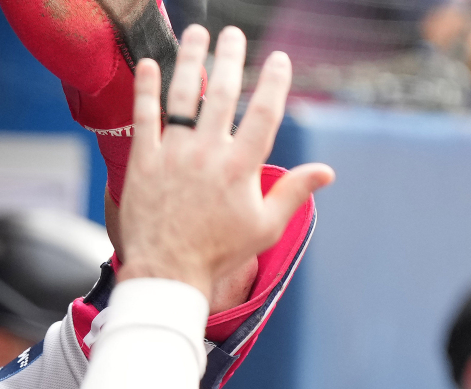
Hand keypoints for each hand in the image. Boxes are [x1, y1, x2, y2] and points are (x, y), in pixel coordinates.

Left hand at [116, 26, 333, 300]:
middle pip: (222, 93)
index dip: (274, 82)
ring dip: (190, 60)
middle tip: (234, 34)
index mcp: (241, 167)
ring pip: (183, 96)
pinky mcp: (143, 162)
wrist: (167, 274)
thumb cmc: (218, 254)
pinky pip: (144, 118)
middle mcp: (208, 153)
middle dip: (230, 58)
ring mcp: (173, 155)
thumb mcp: (265, 227)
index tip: (279, 59)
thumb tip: (327, 171)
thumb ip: (294, 192)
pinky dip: (146, 89)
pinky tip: (150, 64)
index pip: (264, 112)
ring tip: (197, 34)